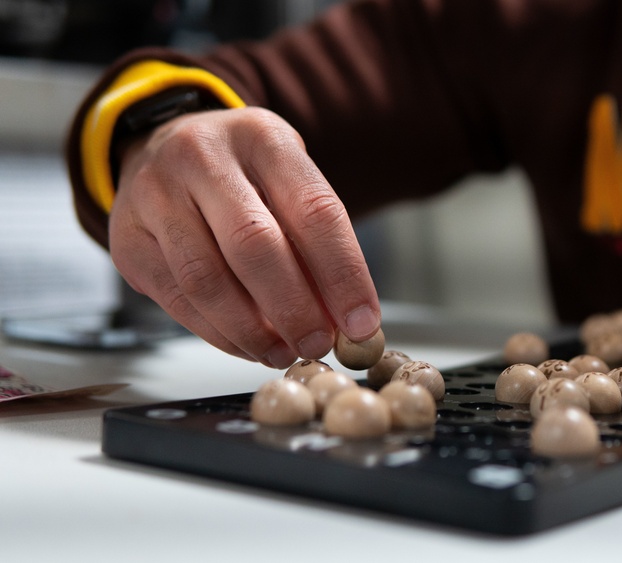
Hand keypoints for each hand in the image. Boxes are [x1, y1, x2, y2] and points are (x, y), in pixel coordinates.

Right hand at [111, 107, 380, 368]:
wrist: (161, 147)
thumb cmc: (244, 176)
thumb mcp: (287, 184)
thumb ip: (316, 245)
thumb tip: (346, 322)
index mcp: (262, 137)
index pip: (314, 210)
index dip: (343, 274)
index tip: (363, 323)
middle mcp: (202, 156)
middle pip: (255, 245)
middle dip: (294, 308)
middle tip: (319, 345)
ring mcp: (155, 194)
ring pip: (207, 279)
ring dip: (253, 330)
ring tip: (284, 352)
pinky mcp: (126, 238)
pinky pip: (177, 299)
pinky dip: (219, 333)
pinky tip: (248, 345)